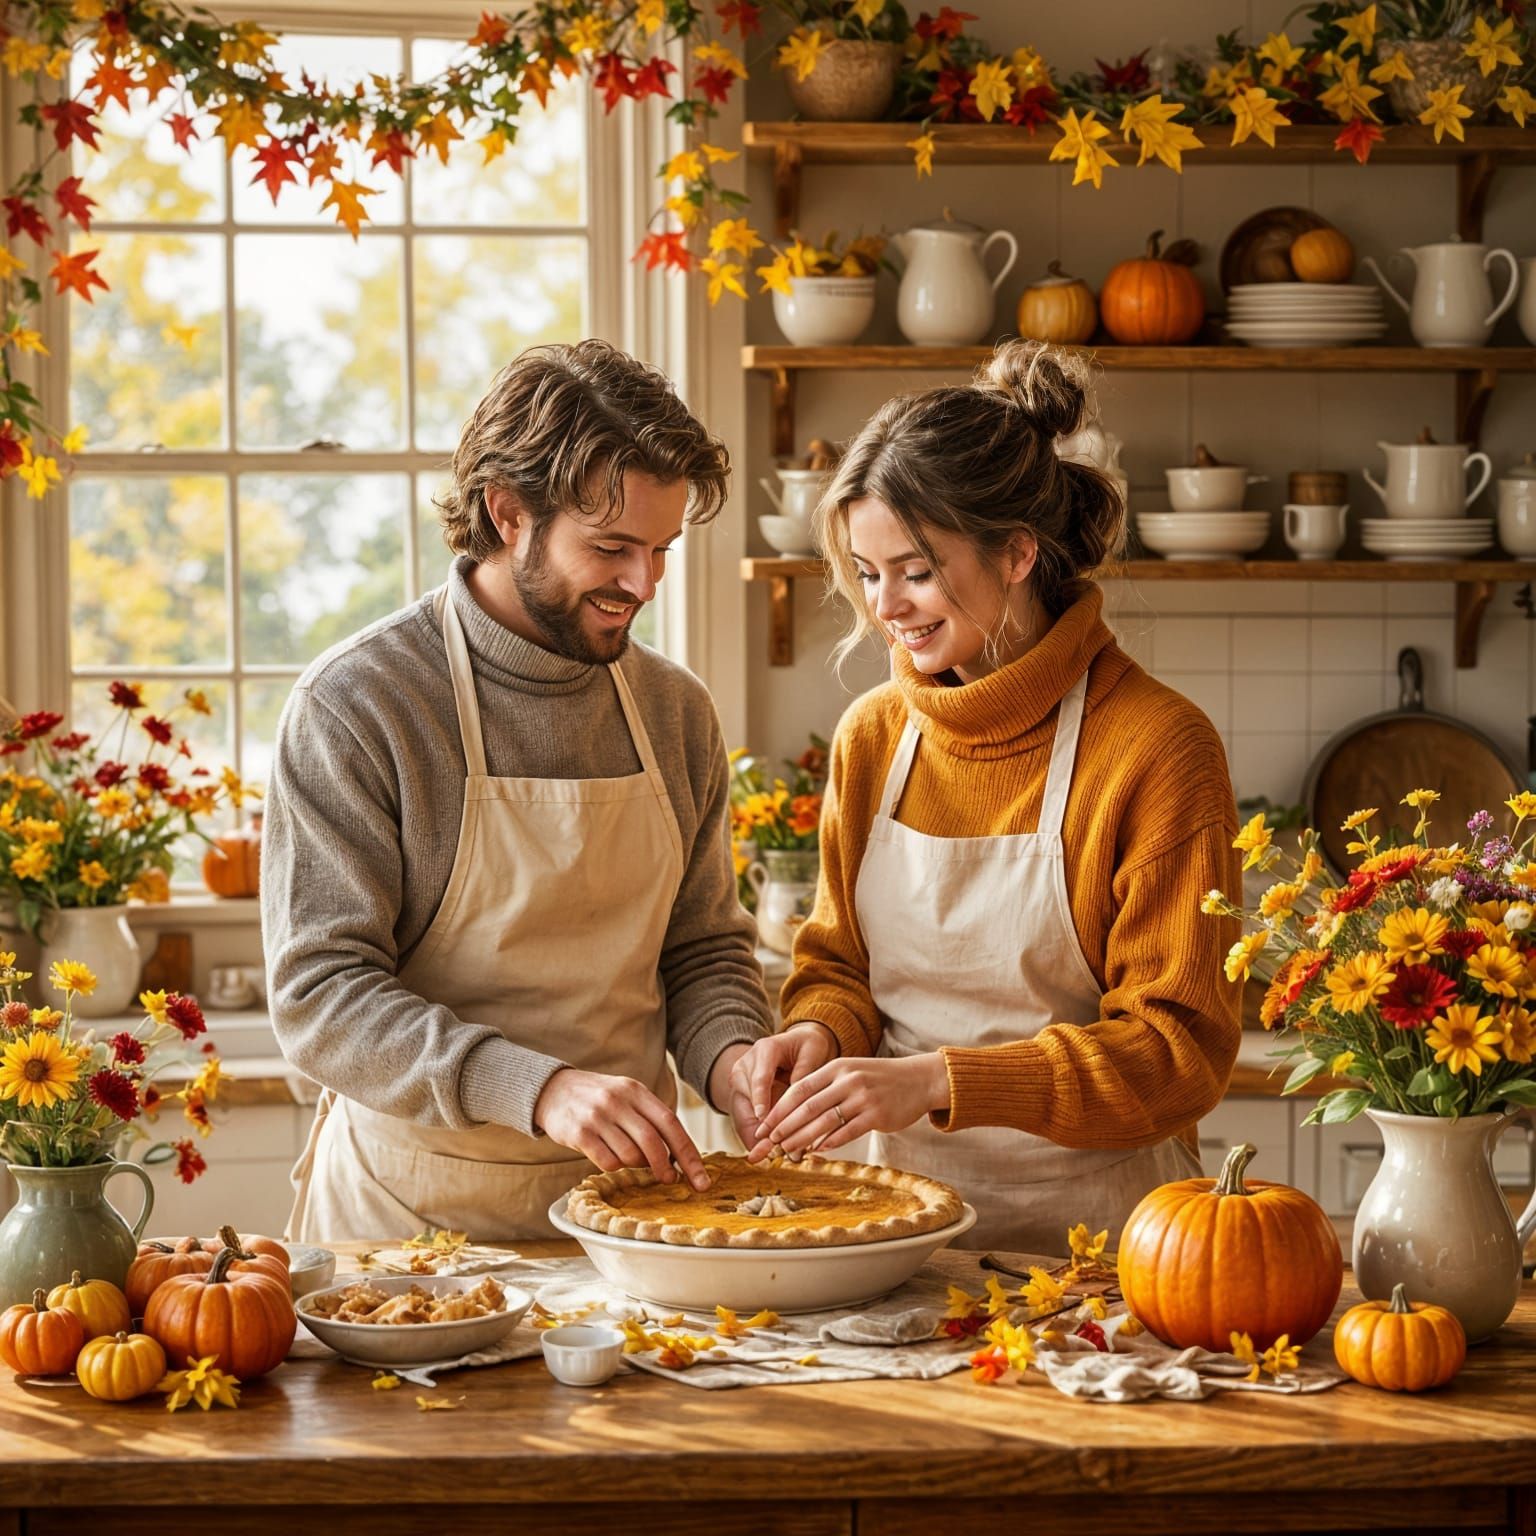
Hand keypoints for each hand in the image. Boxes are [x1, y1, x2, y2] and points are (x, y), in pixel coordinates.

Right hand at [533, 1068, 709, 1190]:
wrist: (553, 1089)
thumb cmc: (598, 1098)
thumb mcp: (626, 1096)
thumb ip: (649, 1119)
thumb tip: (678, 1156)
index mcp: (636, 1091)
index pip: (671, 1123)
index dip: (689, 1154)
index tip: (701, 1179)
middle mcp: (618, 1101)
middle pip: (653, 1142)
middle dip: (666, 1168)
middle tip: (670, 1181)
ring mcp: (598, 1116)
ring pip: (630, 1155)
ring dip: (636, 1166)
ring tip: (629, 1159)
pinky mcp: (579, 1133)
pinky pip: (607, 1162)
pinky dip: (614, 1166)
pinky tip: (608, 1156)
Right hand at [726, 1023, 838, 1145]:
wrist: (794, 1045)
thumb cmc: (806, 1046)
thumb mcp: (813, 1051)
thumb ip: (806, 1073)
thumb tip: (802, 1102)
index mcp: (765, 1050)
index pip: (761, 1076)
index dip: (761, 1097)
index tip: (762, 1116)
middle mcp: (747, 1065)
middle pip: (749, 1099)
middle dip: (761, 1125)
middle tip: (774, 1148)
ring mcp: (741, 1082)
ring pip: (744, 1113)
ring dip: (758, 1137)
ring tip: (769, 1156)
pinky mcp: (742, 1097)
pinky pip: (745, 1121)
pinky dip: (756, 1138)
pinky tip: (763, 1154)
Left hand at [746, 1053, 948, 1161]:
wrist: (918, 1080)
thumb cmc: (879, 1079)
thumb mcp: (851, 1073)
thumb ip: (826, 1089)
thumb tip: (795, 1114)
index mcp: (836, 1067)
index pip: (799, 1089)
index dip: (779, 1109)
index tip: (764, 1125)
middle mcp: (847, 1080)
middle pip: (807, 1106)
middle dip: (784, 1126)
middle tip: (769, 1142)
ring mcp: (862, 1097)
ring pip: (824, 1121)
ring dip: (802, 1138)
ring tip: (787, 1150)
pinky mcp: (876, 1115)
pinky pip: (847, 1131)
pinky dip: (830, 1142)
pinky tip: (817, 1151)